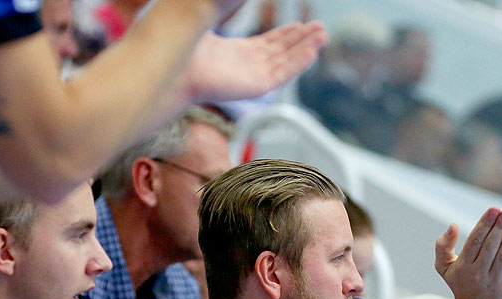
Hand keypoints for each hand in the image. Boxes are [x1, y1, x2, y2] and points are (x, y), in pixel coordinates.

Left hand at [182, 22, 326, 102]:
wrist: (179, 66)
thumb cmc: (189, 44)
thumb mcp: (214, 15)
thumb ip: (229, 4)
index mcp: (238, 53)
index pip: (270, 43)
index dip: (288, 34)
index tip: (303, 23)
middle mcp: (247, 66)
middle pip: (283, 52)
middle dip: (302, 39)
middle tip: (321, 29)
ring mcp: (253, 77)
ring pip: (287, 62)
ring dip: (306, 49)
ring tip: (323, 36)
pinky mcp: (256, 87)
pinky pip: (284, 74)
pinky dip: (299, 63)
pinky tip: (312, 51)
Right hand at [434, 206, 501, 298]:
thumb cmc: (462, 285)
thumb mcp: (445, 268)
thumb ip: (443, 246)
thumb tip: (453, 225)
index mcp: (462, 267)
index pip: (475, 241)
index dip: (486, 224)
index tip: (495, 209)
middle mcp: (477, 276)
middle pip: (491, 246)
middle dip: (501, 226)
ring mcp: (494, 284)